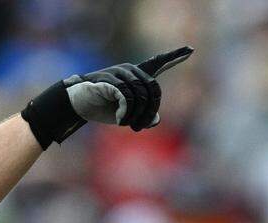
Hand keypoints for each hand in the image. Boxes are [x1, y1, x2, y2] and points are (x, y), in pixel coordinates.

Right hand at [21, 46, 193, 148]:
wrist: (76, 105)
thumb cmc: (101, 109)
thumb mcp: (126, 115)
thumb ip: (143, 117)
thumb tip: (156, 120)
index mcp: (136, 76)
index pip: (159, 64)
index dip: (175, 56)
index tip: (191, 49)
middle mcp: (130, 71)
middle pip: (154, 91)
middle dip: (150, 112)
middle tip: (139, 127)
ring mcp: (120, 74)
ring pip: (141, 97)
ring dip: (136, 116)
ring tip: (128, 125)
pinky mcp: (110, 81)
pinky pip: (127, 98)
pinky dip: (126, 113)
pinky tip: (121, 121)